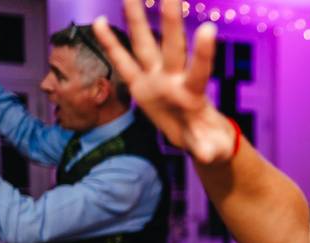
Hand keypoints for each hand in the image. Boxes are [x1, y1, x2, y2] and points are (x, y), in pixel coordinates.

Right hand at [93, 0, 233, 163]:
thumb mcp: (211, 149)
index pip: (198, 70)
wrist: (197, 137)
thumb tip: (207, 156)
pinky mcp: (140, 85)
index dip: (203, 52)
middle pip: (172, 46)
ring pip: (144, 44)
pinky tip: (98, 20)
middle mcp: (174, 79)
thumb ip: (207, 149)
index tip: (209, 27)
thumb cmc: (210, 142)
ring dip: (137, 19)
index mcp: (193, 93)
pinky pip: (122, 61)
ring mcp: (156, 78)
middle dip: (171, 20)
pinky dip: (110, 43)